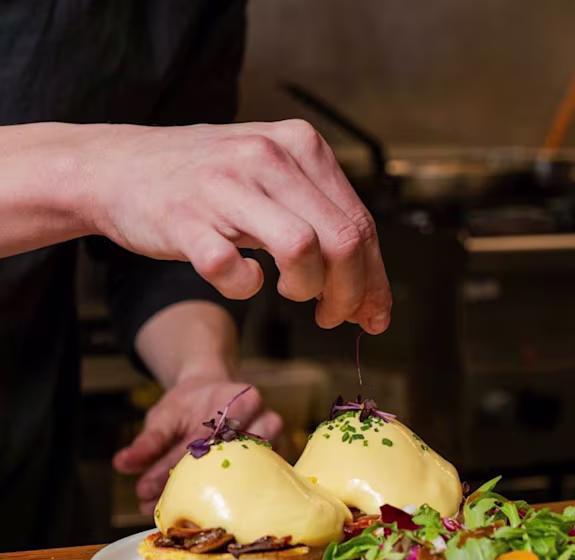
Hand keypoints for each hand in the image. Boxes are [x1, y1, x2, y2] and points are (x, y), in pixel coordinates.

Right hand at [80, 119, 391, 333]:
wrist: (118, 166)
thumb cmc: (205, 182)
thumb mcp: (272, 181)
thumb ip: (320, 221)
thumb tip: (366, 288)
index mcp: (300, 146)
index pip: (359, 223)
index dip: (375, 278)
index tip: (374, 313)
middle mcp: (268, 157)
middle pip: (343, 240)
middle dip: (351, 293)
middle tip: (334, 316)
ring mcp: (225, 185)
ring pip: (303, 250)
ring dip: (307, 289)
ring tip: (293, 293)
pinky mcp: (185, 218)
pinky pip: (233, 268)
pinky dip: (244, 286)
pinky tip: (242, 278)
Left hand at [112, 379, 281, 514]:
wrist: (210, 392)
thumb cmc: (191, 404)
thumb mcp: (166, 415)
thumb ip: (149, 440)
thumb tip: (123, 464)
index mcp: (245, 400)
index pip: (212, 435)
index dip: (177, 462)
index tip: (144, 487)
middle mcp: (266, 422)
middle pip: (225, 460)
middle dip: (186, 484)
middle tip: (151, 504)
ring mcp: (273, 446)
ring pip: (238, 476)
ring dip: (203, 495)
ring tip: (166, 511)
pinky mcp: (270, 465)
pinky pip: (245, 486)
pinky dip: (217, 498)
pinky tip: (189, 511)